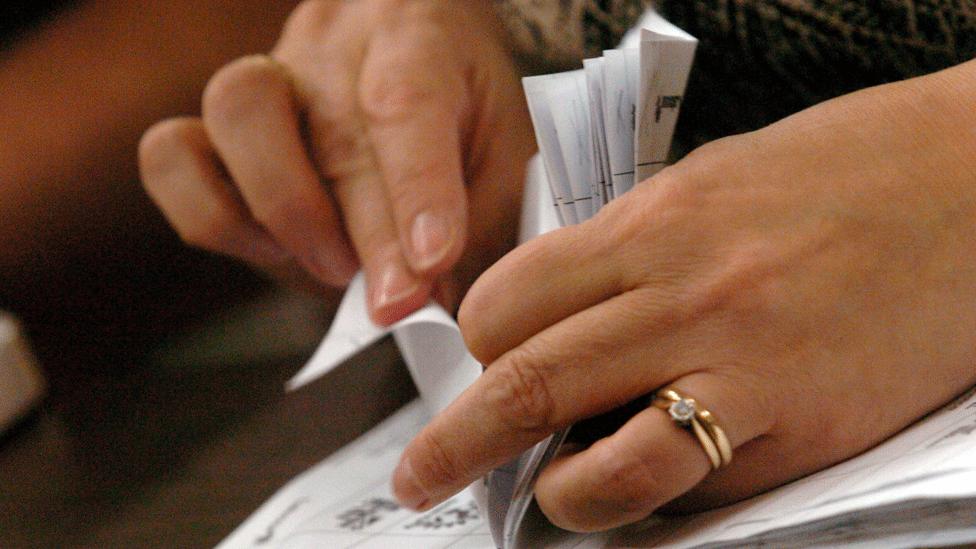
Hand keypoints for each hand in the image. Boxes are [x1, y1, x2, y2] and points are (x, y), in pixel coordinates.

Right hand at [138, 0, 534, 324]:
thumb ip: (482, 221)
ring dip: (283, 215)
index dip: (417, 190)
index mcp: (418, 37)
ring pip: (236, 118)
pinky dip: (213, 216)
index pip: (407, 104)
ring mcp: (269, 78)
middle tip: (396, 304)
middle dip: (366, 236)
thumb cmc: (461, 102)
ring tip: (335, 267)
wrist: (407, 48)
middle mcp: (334, 48)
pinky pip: (172, 157)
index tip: (432, 262)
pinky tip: (275, 247)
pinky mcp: (217, 125)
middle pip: (332, 136)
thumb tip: (438, 303)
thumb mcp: (503, 148)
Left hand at [393, 61, 975, 530]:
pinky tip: (639, 496)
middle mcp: (679, 290)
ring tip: (540, 499)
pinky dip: (644, 503)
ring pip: (595, 453)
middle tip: (421, 477)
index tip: (481, 363)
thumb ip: (630, 246)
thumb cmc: (843, 173)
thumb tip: (569, 305)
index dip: (478, 342)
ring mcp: (739, 360)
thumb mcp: (712, 181)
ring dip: (550, 492)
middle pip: (524, 379)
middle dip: (453, 443)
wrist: (973, 183)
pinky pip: (690, 484)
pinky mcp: (799, 422)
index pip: (508, 300)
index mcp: (649, 222)